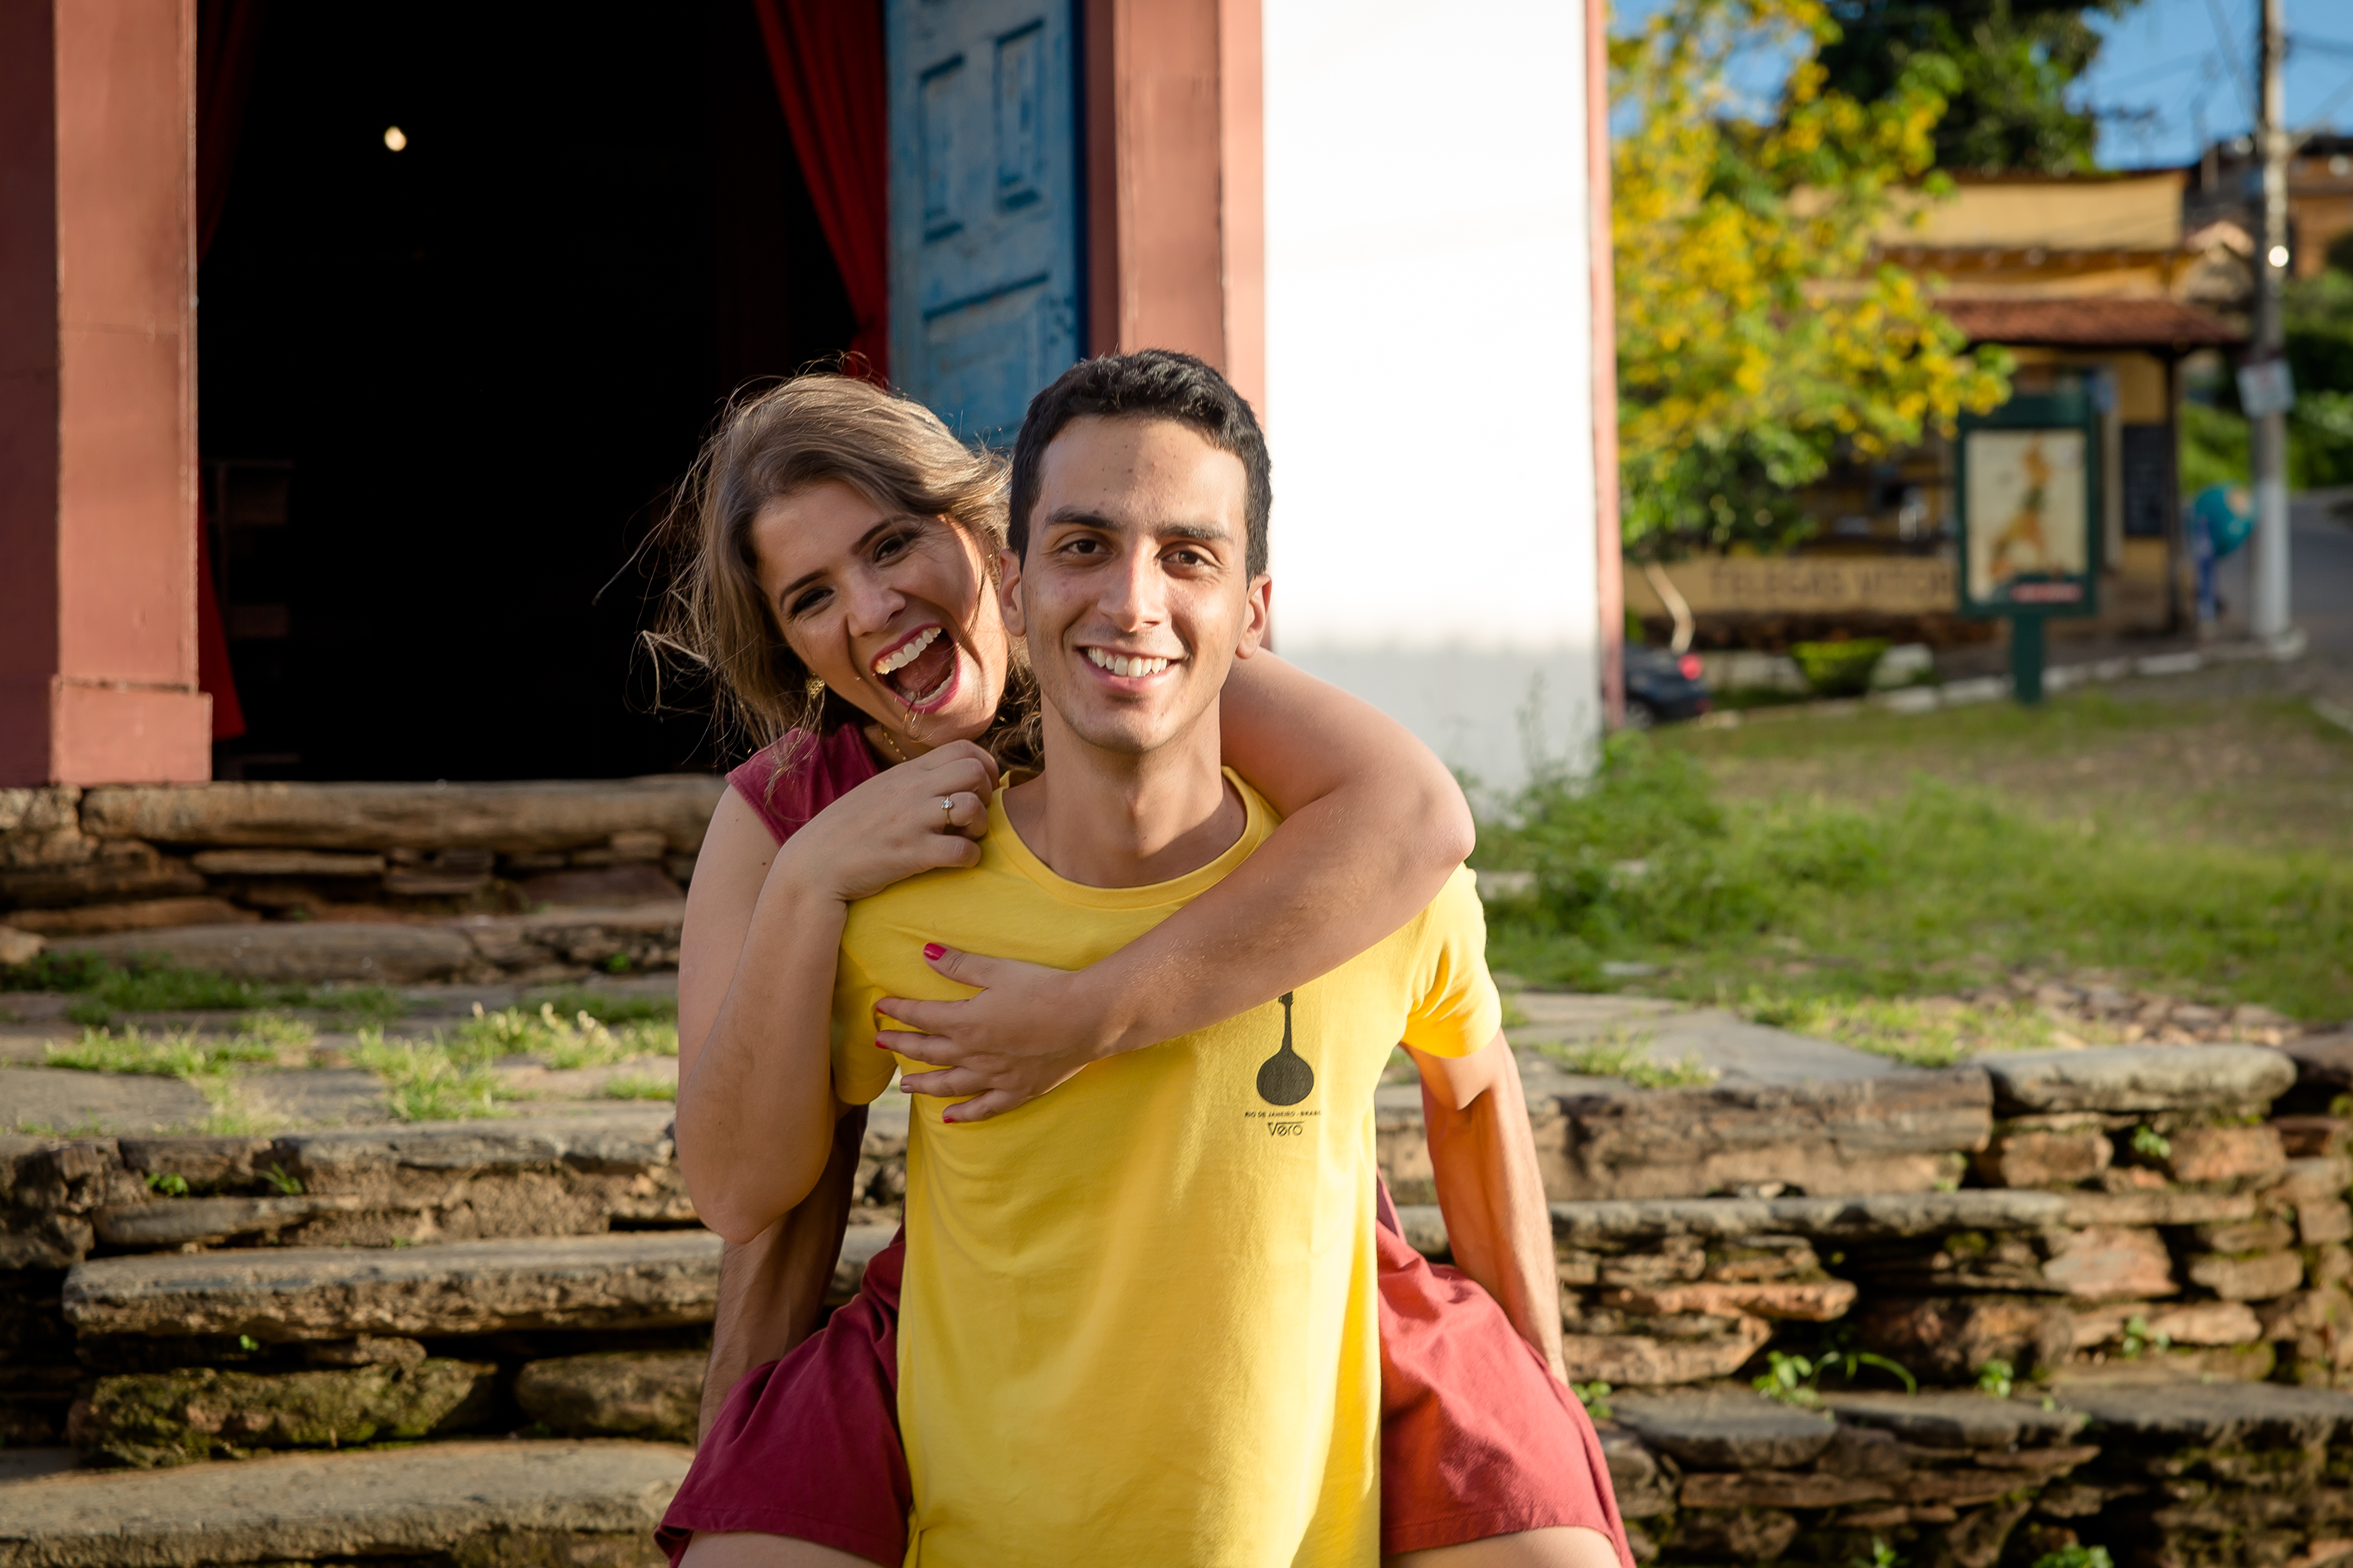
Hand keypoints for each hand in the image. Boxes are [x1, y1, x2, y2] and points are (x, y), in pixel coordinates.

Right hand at [782, 742, 999, 903]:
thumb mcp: (880, 791)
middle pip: (974, 771)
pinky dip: (970, 857)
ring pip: (971, 807)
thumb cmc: (847, 830)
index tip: (982, 787)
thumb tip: (946, 779)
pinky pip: (960, 850)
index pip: (963, 748)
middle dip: (987, 793)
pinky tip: (959, 861)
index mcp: (906, 772)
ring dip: (980, 825)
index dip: (985, 765)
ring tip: (967, 837)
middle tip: (975, 814)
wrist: (813, 864)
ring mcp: (911, 821)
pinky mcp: (911, 854)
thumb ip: (912, 782)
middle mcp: (911, 790)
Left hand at [878, 945, 1109, 1122]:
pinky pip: (984, 1107)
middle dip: (902, 1046)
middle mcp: (974, 1054)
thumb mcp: (999, 969)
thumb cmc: (1044, 988)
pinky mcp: (1018, 1090)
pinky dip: (965, 1114)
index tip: (880, 1007)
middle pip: (928, 1052)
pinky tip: (950, 1119)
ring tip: (905, 1086)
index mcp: (966, 1022)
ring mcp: (995, 1076)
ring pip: (949, 1085)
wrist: (1087, 1018)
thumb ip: (960, 965)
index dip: (898, 1011)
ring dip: (924, 1084)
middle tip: (881, 1043)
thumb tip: (926, 952)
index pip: (921, 1016)